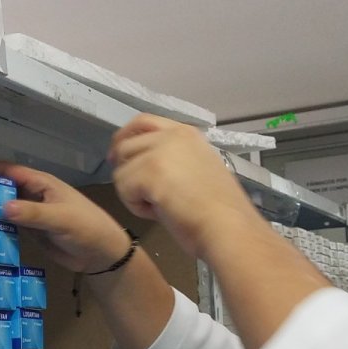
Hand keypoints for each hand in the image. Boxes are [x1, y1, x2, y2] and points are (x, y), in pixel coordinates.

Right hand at [0, 162, 130, 273]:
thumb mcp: (60, 218)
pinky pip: (8, 225)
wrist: (102, 254)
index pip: (9, 172)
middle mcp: (33, 195)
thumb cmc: (86, 228)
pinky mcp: (31, 232)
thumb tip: (2, 207)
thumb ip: (33, 213)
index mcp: (42, 184)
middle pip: (2, 188)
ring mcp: (31, 214)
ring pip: (3, 207)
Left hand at [109, 114, 260, 257]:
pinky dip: (136, 207)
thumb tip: (139, 164)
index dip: (125, 137)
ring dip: (132, 192)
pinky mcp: (150, 171)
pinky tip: (158, 213)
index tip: (119, 158)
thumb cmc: (218, 210)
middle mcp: (172, 135)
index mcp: (186, 132)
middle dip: (126, 170)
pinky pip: (123, 188)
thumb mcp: (195, 168)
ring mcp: (160, 151)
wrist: (228, 227)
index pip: (143, 121)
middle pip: (126, 145)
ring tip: (159, 207)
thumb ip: (170, 158)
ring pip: (121, 169)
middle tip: (137, 193)